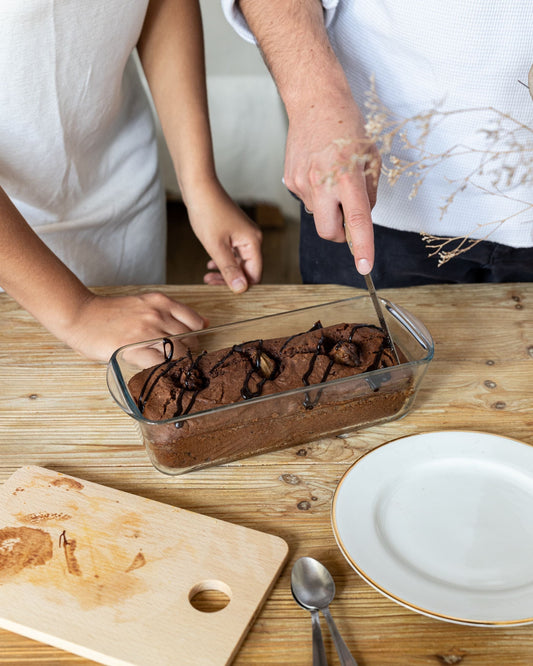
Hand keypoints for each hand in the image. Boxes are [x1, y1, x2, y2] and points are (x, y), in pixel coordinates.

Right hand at [60, 292, 207, 361]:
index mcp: (160, 302)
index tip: (190, 343)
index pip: (195, 321)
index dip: (196, 335)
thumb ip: (171, 312)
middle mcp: (157, 315)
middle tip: (179, 358)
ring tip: (170, 365)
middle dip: (188, 351)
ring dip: (178, 362)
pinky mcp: (134, 348)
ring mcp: (147, 332)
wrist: (80, 315)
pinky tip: (159, 370)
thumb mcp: (144, 303)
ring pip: (178, 352)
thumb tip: (205, 322)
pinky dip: (164, 369)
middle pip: (189, 338)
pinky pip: (160, 363)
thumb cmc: (110, 312)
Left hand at [186, 186, 262, 291]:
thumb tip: (241, 289)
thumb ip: (229, 269)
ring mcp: (244, 235)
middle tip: (210, 283)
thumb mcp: (216, 246)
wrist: (199, 187)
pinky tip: (211, 264)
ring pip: (239, 262)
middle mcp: (252, 239)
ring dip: (225, 271)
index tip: (222, 289)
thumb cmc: (207, 212)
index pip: (255, 274)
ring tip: (207, 277)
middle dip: (230, 279)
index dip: (241, 285)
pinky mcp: (234, 232)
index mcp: (253, 242)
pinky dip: (223, 261)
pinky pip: (233, 253)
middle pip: (248, 269)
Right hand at [284, 92, 380, 274]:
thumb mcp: (371, 159)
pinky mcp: (290, 181)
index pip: (356, 220)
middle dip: (340, 234)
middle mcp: (321, 182)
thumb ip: (369, 194)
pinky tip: (319, 173)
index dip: (362, 246)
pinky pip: (307, 201)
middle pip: (329, 232)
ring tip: (332, 178)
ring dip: (329, 208)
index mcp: (347, 176)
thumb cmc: (347, 127)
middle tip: (348, 218)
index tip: (364, 266)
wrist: (315, 103)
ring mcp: (302, 183)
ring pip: (318, 216)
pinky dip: (317, 195)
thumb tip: (362, 218)